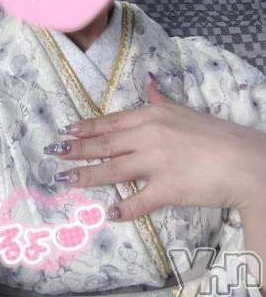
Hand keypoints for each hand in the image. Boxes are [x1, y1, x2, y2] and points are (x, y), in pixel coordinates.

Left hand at [46, 80, 265, 220]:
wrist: (242, 159)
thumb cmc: (213, 133)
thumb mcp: (183, 109)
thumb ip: (160, 98)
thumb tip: (148, 83)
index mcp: (151, 116)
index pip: (111, 122)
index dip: (87, 127)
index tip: (67, 131)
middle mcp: (148, 136)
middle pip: (106, 143)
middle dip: (77, 149)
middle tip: (54, 154)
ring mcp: (156, 163)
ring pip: (114, 170)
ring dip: (87, 175)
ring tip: (66, 179)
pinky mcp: (167, 189)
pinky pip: (139, 201)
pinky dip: (123, 208)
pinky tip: (107, 213)